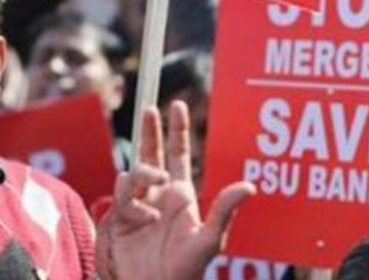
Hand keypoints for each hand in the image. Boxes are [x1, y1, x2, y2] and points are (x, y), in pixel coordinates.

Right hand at [97, 102, 255, 279]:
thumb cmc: (187, 271)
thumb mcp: (210, 241)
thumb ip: (225, 211)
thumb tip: (249, 186)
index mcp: (181, 195)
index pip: (177, 154)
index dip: (176, 130)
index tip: (176, 105)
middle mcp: (158, 195)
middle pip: (151, 153)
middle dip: (151, 131)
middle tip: (150, 108)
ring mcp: (137, 204)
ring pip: (135, 172)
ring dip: (145, 172)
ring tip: (156, 182)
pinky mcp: (118, 217)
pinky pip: (122, 196)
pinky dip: (134, 203)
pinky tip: (145, 218)